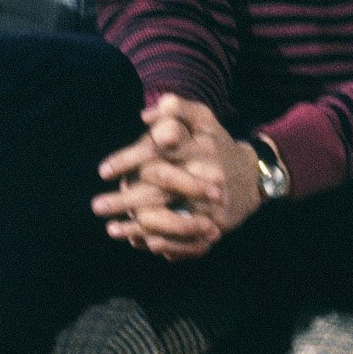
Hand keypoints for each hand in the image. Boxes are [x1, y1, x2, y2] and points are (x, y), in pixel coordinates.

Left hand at [95, 92, 259, 258]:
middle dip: (125, 200)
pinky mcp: (216, 227)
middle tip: (97, 206)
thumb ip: (178, 110)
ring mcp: (211, 206)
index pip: (158, 152)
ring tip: (112, 229)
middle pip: (159, 190)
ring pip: (169, 219)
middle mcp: (205, 176)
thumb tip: (145, 115)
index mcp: (198, 147)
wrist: (256, 177)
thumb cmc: (218, 144)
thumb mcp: (204, 119)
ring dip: (137, 227)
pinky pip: (185, 240)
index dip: (128, 161)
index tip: (103, 171)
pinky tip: (138, 241)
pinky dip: (160, 243)